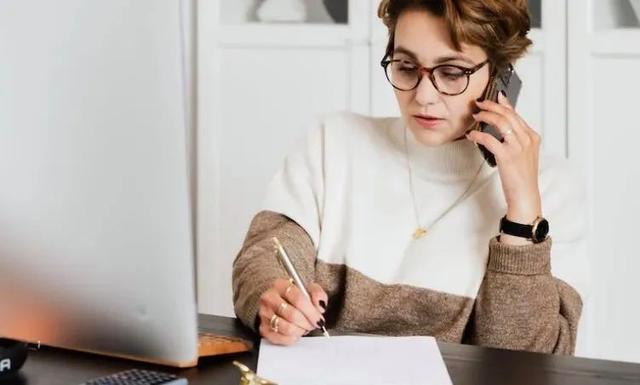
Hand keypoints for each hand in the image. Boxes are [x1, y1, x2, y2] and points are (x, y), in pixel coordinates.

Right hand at [258, 278, 327, 345]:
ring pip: (287, 328)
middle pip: (292, 315)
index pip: (298, 298)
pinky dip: (292, 338)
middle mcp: (269, 298)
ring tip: (304, 327)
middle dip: (307, 322)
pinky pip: (281, 338)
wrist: (281, 304)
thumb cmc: (296, 297)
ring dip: (300, 330)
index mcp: (280, 285)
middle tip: (313, 324)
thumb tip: (320, 306)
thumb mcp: (309, 290)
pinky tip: (296, 332)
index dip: (311, 311)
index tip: (319, 318)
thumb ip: (318, 294)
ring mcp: (264, 314)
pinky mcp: (263, 329)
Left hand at [465, 92, 542, 226]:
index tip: (495, 96)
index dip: (504, 104)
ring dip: (485, 116)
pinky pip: (489, 139)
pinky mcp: (507, 156)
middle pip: (508, 114)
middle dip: (491, 105)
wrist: (525, 195)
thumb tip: (501, 127)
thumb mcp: (523, 154)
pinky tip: (471, 135)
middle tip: (479, 103)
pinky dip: (478, 134)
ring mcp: (518, 147)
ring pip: (500, 122)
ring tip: (475, 116)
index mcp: (532, 137)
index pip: (516, 114)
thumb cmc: (522, 177)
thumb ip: (516, 139)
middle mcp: (527, 139)